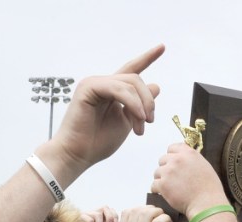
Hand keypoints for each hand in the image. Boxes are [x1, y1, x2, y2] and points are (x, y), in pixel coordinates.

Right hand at [45, 46, 163, 177]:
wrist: (79, 154)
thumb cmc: (99, 141)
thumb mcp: (127, 122)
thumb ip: (139, 105)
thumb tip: (156, 85)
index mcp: (112, 91)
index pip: (132, 70)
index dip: (148, 58)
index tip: (162, 47)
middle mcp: (103, 83)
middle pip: (136, 79)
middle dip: (148, 101)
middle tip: (149, 122)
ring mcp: (94, 83)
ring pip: (130, 82)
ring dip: (141, 106)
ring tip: (140, 127)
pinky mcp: (88, 87)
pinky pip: (118, 88)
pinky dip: (132, 103)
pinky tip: (136, 117)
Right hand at [118, 205, 177, 221]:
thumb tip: (144, 209)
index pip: (126, 212)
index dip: (140, 208)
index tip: (150, 214)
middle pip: (137, 210)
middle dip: (151, 209)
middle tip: (160, 215)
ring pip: (147, 213)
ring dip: (159, 212)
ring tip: (165, 218)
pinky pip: (158, 221)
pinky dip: (165, 218)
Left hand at [151, 143, 229, 221]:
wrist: (206, 204)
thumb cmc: (210, 189)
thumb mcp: (205, 167)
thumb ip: (192, 161)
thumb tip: (184, 160)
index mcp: (189, 153)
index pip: (172, 147)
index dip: (172, 155)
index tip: (173, 163)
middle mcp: (177, 160)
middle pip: (162, 159)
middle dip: (166, 168)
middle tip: (172, 179)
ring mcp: (168, 172)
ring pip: (157, 172)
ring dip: (162, 179)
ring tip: (170, 188)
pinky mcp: (163, 184)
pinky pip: (154, 185)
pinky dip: (157, 190)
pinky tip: (164, 194)